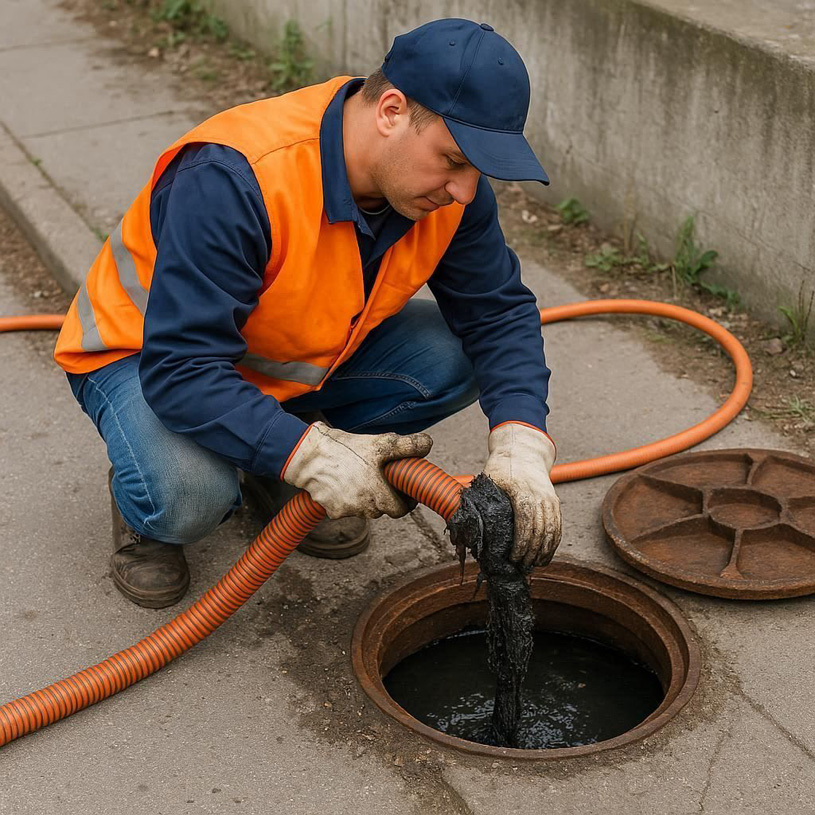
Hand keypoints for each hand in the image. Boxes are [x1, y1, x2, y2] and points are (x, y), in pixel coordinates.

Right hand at [281, 422, 432, 518]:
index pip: (401, 510)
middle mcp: (364, 508)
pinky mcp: (331, 510)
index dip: (406, 502)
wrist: (307, 456)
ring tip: (361, 475)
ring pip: (364, 508)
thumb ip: (407, 446)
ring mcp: (347, 511)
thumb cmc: (345, 449)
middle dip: (385, 496)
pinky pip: (346, 507)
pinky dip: (348, 497)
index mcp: (379, 495)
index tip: (405, 491)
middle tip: (382, 478)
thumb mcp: (380, 443)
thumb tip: (427, 444)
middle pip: (382, 509)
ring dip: (366, 496)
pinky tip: (344, 480)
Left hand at [482, 422, 561, 567]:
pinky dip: (553, 543)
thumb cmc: (502, 466)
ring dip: (543, 551)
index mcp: (521, 490)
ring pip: (551, 530)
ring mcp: (550, 498)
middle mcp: (539, 495)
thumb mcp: (488, 479)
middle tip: (520, 567)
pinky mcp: (555, 502)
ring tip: (533, 566)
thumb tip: (466, 524)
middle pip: (540, 529)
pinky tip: (545, 556)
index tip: (513, 557)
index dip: (521, 543)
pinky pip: (558, 526)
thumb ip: (481, 500)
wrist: (524, 450)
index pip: (525, 521)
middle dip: (531, 552)